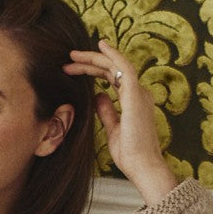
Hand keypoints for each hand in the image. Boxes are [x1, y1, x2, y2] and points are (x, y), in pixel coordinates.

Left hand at [64, 39, 178, 205]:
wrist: (143, 167)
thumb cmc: (131, 155)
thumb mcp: (113, 130)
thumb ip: (107, 112)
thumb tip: (98, 96)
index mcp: (134, 101)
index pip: (112, 78)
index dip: (93, 71)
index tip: (72, 70)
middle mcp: (139, 93)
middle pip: (112, 69)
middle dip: (89, 63)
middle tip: (68, 59)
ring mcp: (139, 93)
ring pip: (115, 66)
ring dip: (94, 58)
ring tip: (73, 55)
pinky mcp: (136, 96)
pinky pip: (124, 69)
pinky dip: (113, 55)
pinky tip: (100, 46)